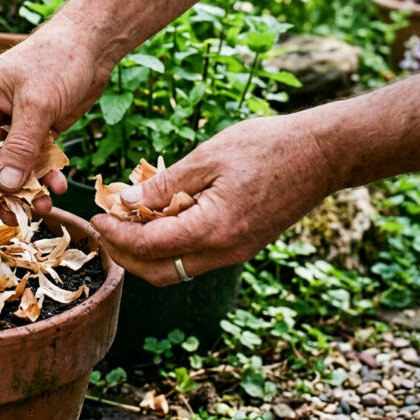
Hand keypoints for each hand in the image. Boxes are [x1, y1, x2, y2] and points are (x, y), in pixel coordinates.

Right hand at [0, 21, 111, 217]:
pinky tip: (58, 186)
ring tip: (43, 206)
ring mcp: (16, 123)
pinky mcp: (39, 130)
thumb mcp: (37, 104)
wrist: (94, 44)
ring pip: (14, 166)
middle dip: (2, 190)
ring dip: (28, 188)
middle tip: (14, 217)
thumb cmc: (58, 59)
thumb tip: (6, 185)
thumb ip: (21, 146)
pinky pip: (36, 161)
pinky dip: (46, 175)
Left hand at [91, 114, 338, 285]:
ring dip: (147, 254)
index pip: (149, 247)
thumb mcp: (207, 157)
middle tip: (105, 229)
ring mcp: (236, 252)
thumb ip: (165, 184)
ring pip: (177, 270)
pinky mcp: (243, 245)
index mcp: (213, 229)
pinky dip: (171, 247)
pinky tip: (158, 220)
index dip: (116, 235)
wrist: (323, 154)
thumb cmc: (267, 147)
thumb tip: (127, 202)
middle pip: (159, 272)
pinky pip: (197, 258)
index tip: (96, 217)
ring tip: (126, 224)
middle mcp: (224, 250)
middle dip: (126, 256)